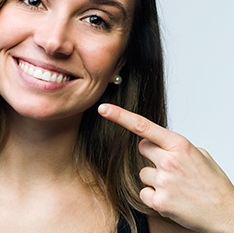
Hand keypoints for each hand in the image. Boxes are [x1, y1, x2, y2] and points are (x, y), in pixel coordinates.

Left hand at [98, 103, 233, 232]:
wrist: (227, 215)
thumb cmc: (213, 185)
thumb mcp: (199, 155)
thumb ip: (175, 146)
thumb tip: (156, 142)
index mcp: (180, 146)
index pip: (143, 126)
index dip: (120, 116)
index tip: (104, 109)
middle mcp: (169, 161)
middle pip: (142, 148)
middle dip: (151, 154)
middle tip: (170, 166)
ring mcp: (164, 182)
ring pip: (142, 173)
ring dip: (154, 178)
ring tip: (176, 186)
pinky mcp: (159, 201)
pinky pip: (144, 192)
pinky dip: (153, 196)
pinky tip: (171, 199)